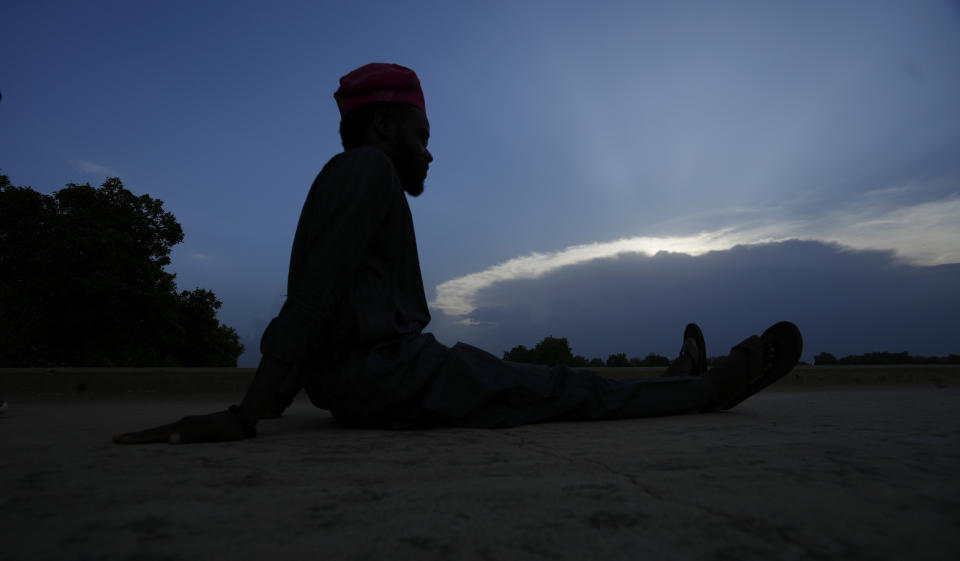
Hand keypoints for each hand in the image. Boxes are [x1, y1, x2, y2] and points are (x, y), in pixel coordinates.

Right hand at [113, 407, 254, 443]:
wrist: (245, 418)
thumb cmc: (230, 430)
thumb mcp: (212, 435)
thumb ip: (192, 437)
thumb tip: (169, 440)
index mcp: (184, 426)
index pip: (156, 433)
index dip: (138, 438)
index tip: (119, 440)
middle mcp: (183, 423)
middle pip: (156, 430)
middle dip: (137, 436)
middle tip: (116, 439)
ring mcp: (188, 423)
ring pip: (162, 430)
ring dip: (147, 435)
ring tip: (131, 439)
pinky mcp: (194, 425)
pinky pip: (171, 431)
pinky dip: (159, 435)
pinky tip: (159, 438)